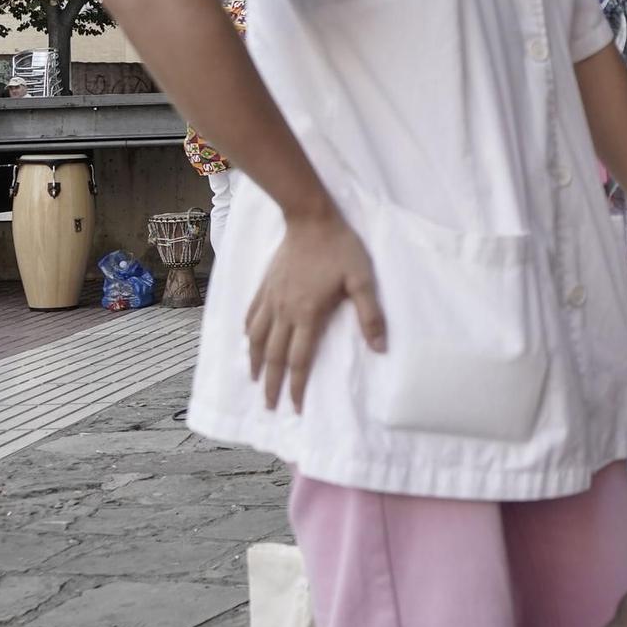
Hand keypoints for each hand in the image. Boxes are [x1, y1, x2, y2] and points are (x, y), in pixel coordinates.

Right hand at [245, 205, 384, 410]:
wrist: (310, 219)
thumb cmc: (340, 248)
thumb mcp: (362, 280)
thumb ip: (370, 315)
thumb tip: (379, 349)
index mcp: (308, 314)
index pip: (300, 360)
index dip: (297, 386)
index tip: (295, 408)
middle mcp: (284, 311)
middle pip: (274, 356)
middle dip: (272, 384)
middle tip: (270, 407)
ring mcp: (271, 298)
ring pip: (256, 338)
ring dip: (255, 363)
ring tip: (255, 380)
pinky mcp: (264, 285)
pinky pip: (250, 315)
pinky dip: (247, 333)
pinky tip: (247, 340)